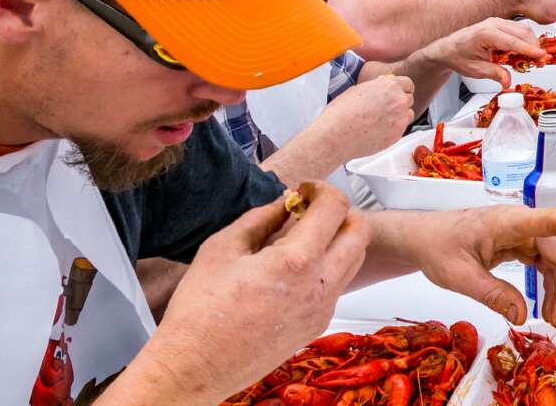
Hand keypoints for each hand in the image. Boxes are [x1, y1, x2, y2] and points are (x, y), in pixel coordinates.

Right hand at [135, 182, 371, 401]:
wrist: (195, 367)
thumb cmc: (199, 311)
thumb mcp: (222, 248)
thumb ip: (261, 218)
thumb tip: (284, 202)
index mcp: (295, 262)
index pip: (335, 208)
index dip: (322, 188)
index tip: (304, 190)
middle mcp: (319, 286)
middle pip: (360, 232)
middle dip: (341, 211)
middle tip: (311, 209)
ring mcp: (323, 309)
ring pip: (355, 259)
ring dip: (338, 239)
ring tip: (302, 237)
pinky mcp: (318, 325)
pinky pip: (338, 285)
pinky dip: (328, 266)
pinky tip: (294, 267)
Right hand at [316, 74, 414, 160]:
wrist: (336, 135)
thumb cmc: (341, 113)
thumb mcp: (358, 89)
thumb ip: (376, 87)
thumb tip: (383, 85)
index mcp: (390, 86)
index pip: (408, 84)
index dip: (400, 89)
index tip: (396, 93)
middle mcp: (399, 102)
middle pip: (409, 99)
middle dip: (399, 102)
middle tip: (385, 108)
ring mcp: (400, 120)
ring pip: (408, 115)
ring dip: (399, 116)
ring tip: (381, 120)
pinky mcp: (397, 136)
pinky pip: (401, 129)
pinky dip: (393, 129)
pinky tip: (378, 130)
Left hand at [396, 205, 555, 326]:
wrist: (423, 238)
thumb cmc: (437, 247)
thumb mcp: (459, 276)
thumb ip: (492, 294)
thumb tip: (523, 315)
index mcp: (506, 222)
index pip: (548, 221)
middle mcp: (520, 224)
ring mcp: (522, 234)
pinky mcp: (520, 245)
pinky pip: (544, 265)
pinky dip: (550, 287)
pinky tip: (549, 307)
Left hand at [419, 18, 545, 87]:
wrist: (448, 48)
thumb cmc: (459, 56)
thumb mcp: (476, 70)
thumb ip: (494, 74)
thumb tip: (507, 80)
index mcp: (485, 34)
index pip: (513, 42)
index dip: (529, 50)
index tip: (542, 57)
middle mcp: (493, 24)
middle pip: (522, 33)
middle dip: (534, 48)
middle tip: (540, 63)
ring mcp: (497, 22)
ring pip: (523, 30)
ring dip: (531, 45)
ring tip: (533, 61)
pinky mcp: (500, 24)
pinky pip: (518, 30)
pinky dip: (525, 41)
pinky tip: (523, 54)